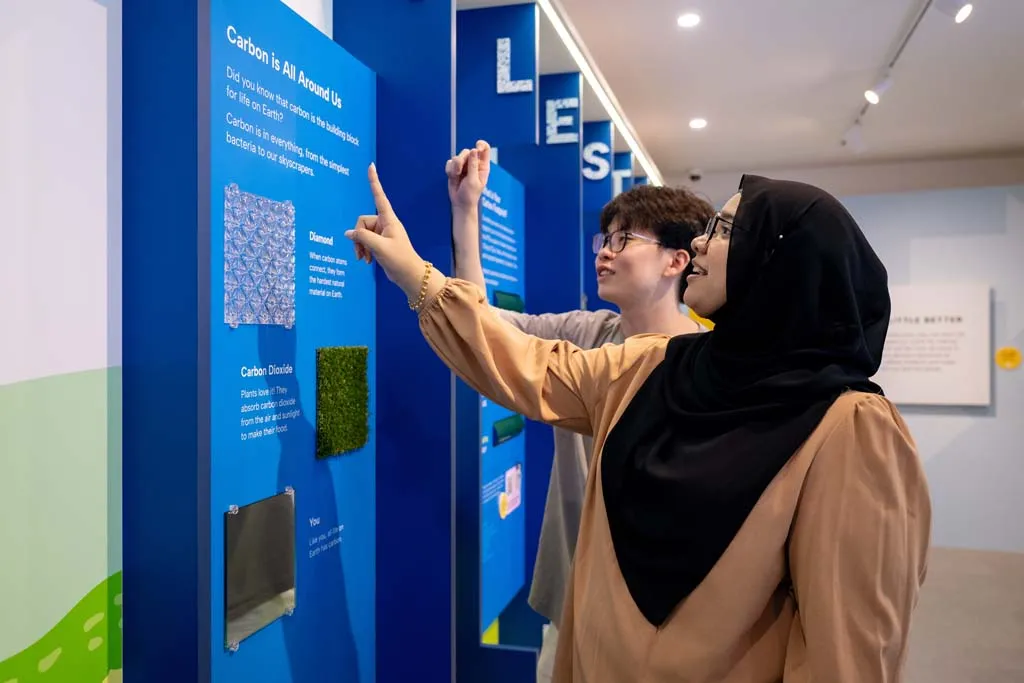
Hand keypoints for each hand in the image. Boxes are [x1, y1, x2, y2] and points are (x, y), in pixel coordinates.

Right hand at [345, 163, 424, 296]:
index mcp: (389, 220)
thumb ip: (362, 238)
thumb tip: (348, 233)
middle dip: (359, 238)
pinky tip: (367, 261)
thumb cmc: (400, 260)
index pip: (379, 197)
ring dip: (360, 246)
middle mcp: (385, 223)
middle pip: (362, 222)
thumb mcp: (379, 248)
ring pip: (362, 234)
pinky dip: (363, 250)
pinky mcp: (380, 243)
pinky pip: (365, 241)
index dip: (374, 182)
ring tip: (364, 259)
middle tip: (361, 254)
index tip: (371, 166)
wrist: (410, 276)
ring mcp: (382, 234)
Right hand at [446, 140, 490, 210]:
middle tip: (459, 171)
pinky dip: (449, 170)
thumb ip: (473, 165)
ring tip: (456, 176)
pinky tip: (452, 177)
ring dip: (454, 167)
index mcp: (482, 166)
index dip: (481, 145)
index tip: (476, 147)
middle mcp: (474, 164)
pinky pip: (449, 162)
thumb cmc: (470, 195)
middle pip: (467, 151)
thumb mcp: (473, 180)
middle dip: (461, 160)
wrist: (460, 203)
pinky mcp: (455, 168)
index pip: (485, 149)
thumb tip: (474, 150)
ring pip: (457, 157)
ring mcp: (464, 166)